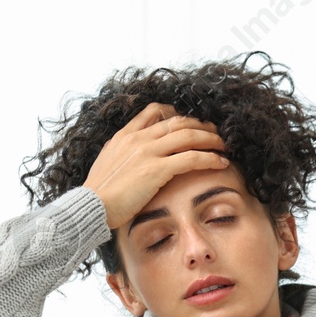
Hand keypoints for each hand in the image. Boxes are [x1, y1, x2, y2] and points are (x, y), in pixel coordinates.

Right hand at [82, 102, 230, 229]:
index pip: (155, 111)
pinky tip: (221, 163)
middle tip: (215, 133)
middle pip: (178, 121)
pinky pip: (191, 158)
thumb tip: (131, 155)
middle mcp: (138, 138)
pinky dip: (210, 158)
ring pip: (189, 136)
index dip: (176, 114)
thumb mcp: (107, 162)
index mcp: (125, 134)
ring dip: (211, 139)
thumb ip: (122, 153)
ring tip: (224, 146)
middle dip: (201, 125)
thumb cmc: (98, 192)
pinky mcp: (157, 170)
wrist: (91, 206)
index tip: (189, 122)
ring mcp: (148, 152)